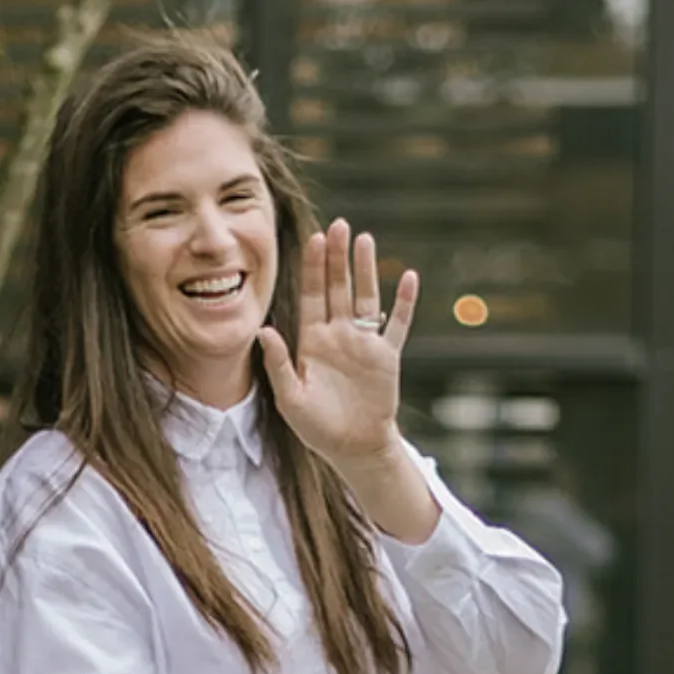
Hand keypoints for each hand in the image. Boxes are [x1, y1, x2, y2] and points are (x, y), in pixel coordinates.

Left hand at [256, 222, 435, 540]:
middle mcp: (338, 335)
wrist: (353, 447)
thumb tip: (265, 331)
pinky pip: (398, 325)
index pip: (311, 295)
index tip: (313, 239)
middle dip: (337, 257)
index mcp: (312, 341)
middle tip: (339, 225)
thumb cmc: (317, 427)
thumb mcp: (291, 398)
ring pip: (367, 298)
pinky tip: (408, 278)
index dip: (312, 267)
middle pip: (338, 287)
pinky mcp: (387, 356)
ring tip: (365, 239)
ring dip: (366, 270)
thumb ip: (280, 364)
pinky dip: (405, 303)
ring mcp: (364, 343)